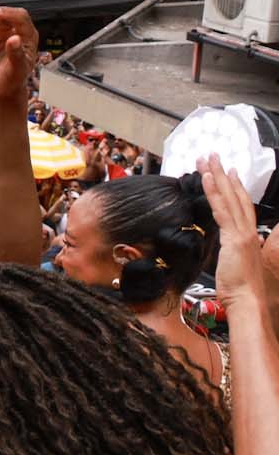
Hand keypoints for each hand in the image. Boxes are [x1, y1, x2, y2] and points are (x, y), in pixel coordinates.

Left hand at [203, 156, 268, 313]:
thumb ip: (232, 251)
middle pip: (235, 195)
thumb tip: (228, 247)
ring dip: (216, 176)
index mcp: (248, 235)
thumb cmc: (239, 287)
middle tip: (213, 155)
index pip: (242, 205)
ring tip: (207, 159)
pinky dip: (214, 192)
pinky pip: (222, 210)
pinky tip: (206, 178)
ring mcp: (242, 232)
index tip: (228, 171)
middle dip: (223, 173)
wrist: (246, 299)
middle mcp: (247, 229)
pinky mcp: (234, 237)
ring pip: (228, 197)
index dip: (235, 186)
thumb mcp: (235, 263)